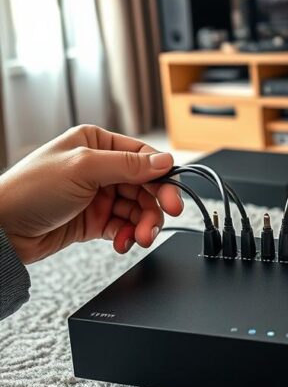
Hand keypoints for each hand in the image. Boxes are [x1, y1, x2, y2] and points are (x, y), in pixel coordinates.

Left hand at [0, 125, 183, 264]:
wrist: (2, 229)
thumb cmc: (31, 189)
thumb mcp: (83, 168)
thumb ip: (127, 165)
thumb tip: (164, 161)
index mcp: (96, 143)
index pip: (142, 156)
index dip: (161, 177)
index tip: (171, 196)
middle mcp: (99, 167)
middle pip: (144, 185)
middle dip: (153, 206)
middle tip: (156, 224)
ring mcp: (97, 195)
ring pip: (136, 208)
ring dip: (141, 224)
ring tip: (138, 239)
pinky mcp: (93, 220)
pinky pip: (122, 226)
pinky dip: (126, 235)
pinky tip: (122, 243)